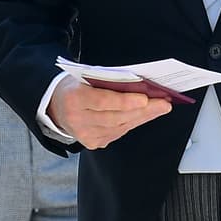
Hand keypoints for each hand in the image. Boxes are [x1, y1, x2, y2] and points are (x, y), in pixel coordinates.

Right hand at [47, 74, 171, 147]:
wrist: (57, 106)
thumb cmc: (76, 86)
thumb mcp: (86, 76)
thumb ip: (108, 81)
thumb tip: (139, 84)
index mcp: (74, 99)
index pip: (103, 101)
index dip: (125, 101)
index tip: (145, 99)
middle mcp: (77, 120)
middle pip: (116, 117)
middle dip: (143, 110)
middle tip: (163, 103)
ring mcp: (85, 134)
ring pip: (121, 127)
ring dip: (143, 117)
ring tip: (160, 107)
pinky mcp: (93, 143)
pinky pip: (119, 132)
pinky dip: (133, 123)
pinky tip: (145, 115)